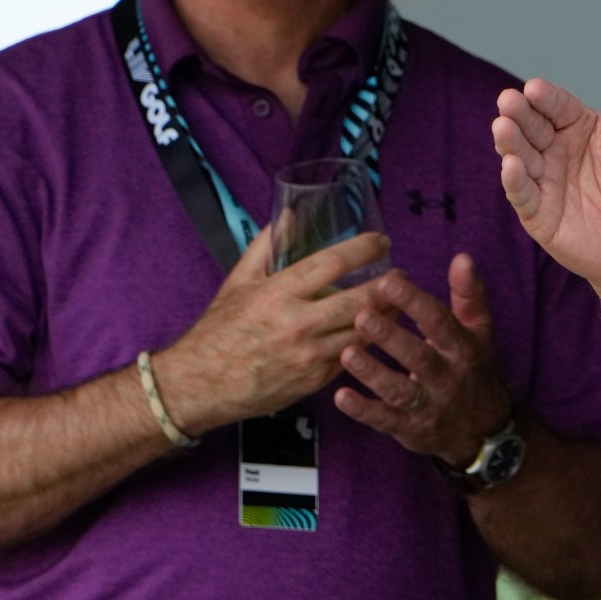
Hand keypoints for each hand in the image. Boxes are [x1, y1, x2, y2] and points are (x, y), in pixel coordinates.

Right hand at [154, 228, 395, 435]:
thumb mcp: (239, 281)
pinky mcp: (314, 381)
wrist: (198, 385)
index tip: (382, 242)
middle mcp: (297, 324)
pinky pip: (351, 357)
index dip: (364, 248)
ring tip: (397, 302)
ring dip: (387, 316)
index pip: (333, 263)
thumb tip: (291, 214)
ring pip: (364, 332)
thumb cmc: (219, 330)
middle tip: (401, 275)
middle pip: (361, 300)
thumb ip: (268, 245)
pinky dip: (366, 343)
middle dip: (390, 286)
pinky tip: (376, 332)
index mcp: (278, 293)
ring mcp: (308, 356)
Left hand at [333, 253, 515, 467]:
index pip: (439, 322)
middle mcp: (447, 377)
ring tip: (347, 353)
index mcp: (462, 348)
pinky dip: (363, 411)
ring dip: (373, 373)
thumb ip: (468, 294)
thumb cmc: (474, 367)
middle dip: (390, 337)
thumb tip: (462, 257)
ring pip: (400, 390)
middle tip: (361, 315)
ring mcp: (428, 406)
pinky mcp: (410, 429)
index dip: (415, 302)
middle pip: (418, 357)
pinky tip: (341, 396)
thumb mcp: (480, 330)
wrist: (483, 428)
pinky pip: (385, 421)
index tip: (388, 281)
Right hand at [494, 59, 600, 292]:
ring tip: (503, 127)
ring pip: (521, 156)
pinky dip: (515, 180)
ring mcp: (545, 181)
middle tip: (508, 100)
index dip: (546, 97)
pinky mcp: (538, 214)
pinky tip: (512, 165)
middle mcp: (558, 150)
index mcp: (583, 128)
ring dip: (510, 142)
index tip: (534, 87)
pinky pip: (523, 194)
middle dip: (519, 113)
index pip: (559, 105)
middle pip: (533, 126)